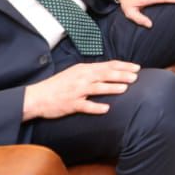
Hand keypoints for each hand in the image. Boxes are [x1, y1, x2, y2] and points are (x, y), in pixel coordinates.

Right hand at [22, 61, 139, 119]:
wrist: (38, 96)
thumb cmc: (59, 85)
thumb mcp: (76, 73)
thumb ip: (92, 72)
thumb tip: (111, 70)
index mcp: (84, 69)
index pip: (108, 65)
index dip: (123, 66)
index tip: (137, 67)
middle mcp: (82, 78)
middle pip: (105, 74)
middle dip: (122, 75)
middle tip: (136, 76)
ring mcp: (76, 91)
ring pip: (97, 88)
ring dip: (111, 88)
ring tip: (125, 88)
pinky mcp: (71, 104)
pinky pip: (85, 106)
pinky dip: (96, 107)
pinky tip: (106, 109)